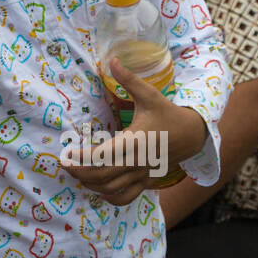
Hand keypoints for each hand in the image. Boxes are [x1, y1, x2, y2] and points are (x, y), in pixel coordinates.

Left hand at [63, 57, 204, 205]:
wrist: (192, 135)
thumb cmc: (166, 113)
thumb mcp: (149, 94)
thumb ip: (129, 79)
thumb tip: (112, 60)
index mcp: (134, 141)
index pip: (102, 156)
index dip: (81, 158)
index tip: (67, 152)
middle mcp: (136, 161)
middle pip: (102, 176)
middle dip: (79, 173)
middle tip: (65, 164)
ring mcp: (142, 174)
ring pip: (111, 189)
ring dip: (91, 185)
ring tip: (78, 174)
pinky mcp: (146, 181)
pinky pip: (126, 197)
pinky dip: (110, 197)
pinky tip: (99, 190)